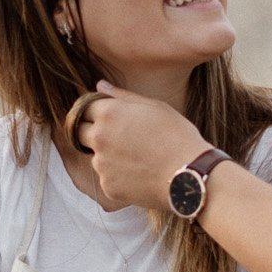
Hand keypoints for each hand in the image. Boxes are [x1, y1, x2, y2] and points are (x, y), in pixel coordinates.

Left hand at [82, 84, 206, 211]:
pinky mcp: (108, 186)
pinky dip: (119, 176)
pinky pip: (107, 178)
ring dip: (108, 156)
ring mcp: (101, 164)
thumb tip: (99, 86)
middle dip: (95, 133)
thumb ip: (122, 96)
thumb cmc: (177, 135)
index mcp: (108, 113)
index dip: (95, 112)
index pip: (83, 108)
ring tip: (138, 158)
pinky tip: (141, 174)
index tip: (108, 117)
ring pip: (95, 157)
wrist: (190, 175)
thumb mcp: (154, 106)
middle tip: (121, 139)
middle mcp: (99, 137)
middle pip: (80, 132)